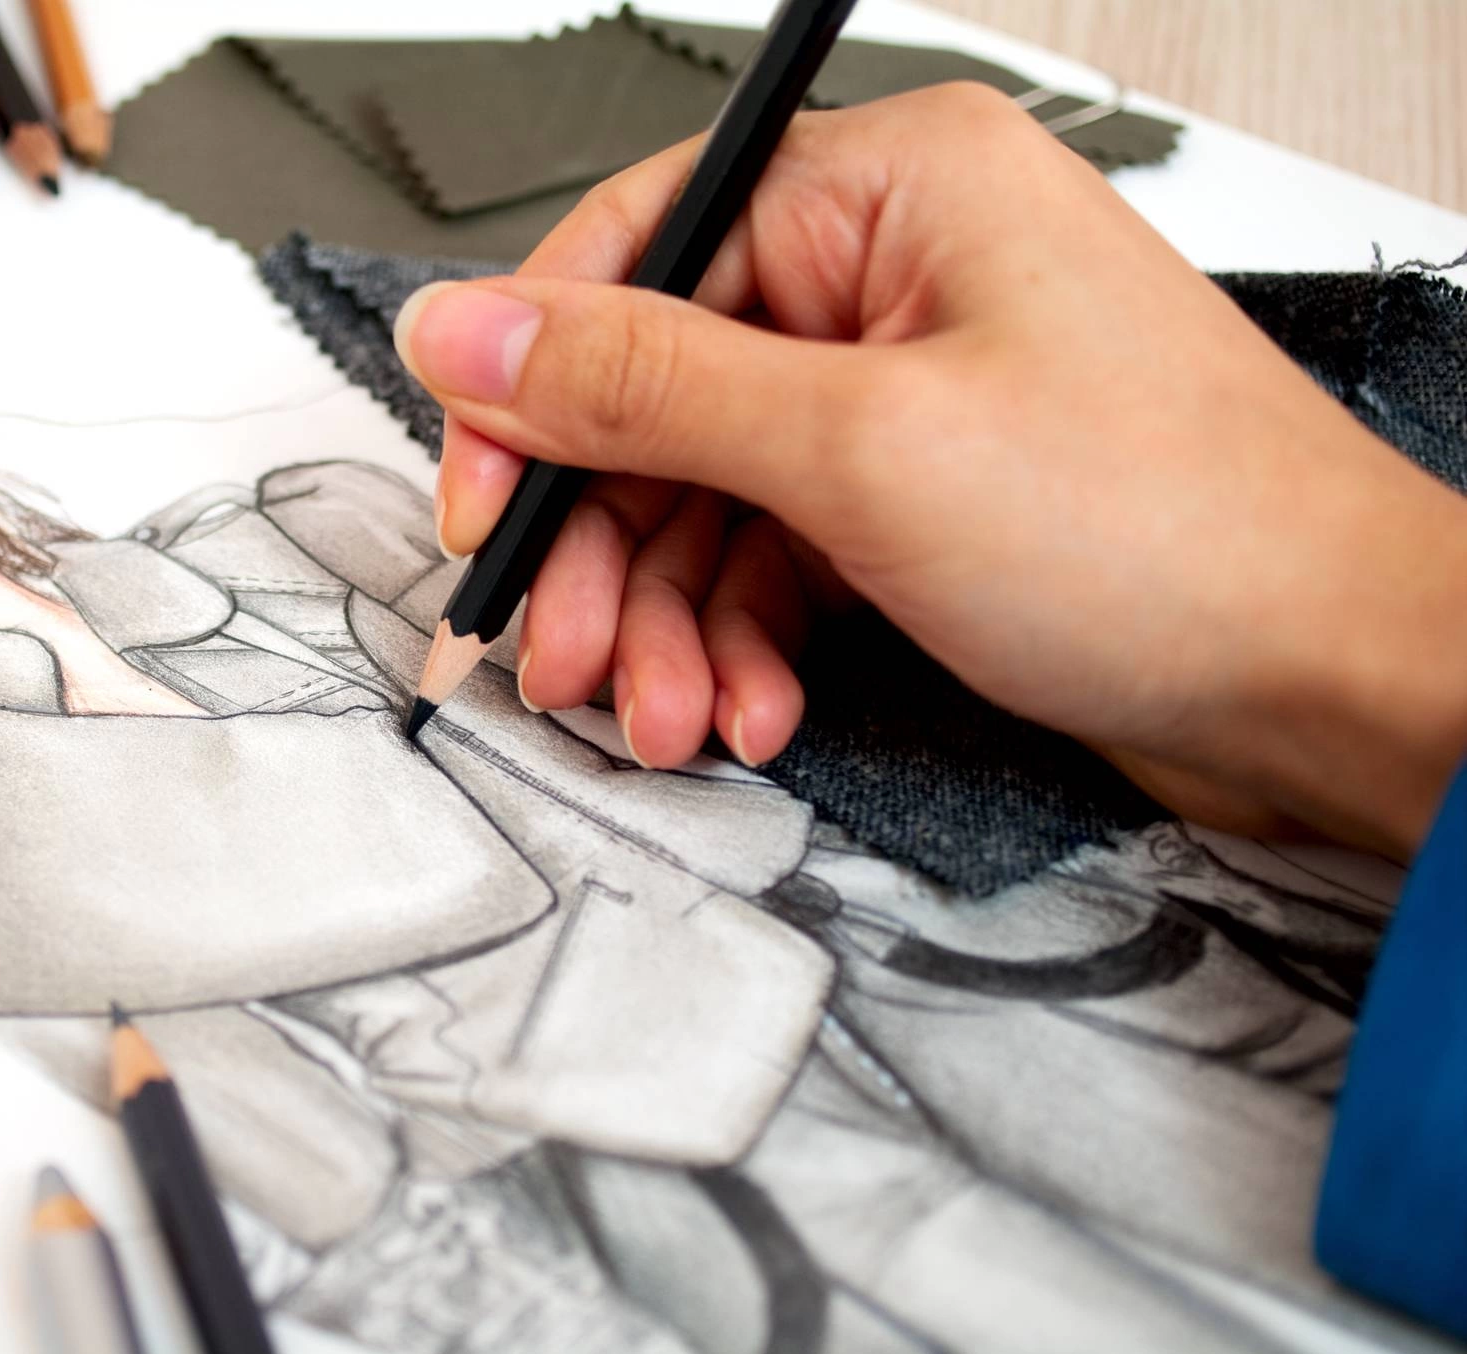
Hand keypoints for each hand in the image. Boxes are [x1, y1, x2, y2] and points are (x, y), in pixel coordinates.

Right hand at [393, 83, 1466, 857]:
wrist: (1337, 688)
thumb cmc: (1175, 535)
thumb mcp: (859, 450)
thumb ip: (639, 387)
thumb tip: (465, 329)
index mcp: (890, 193)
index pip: (636, 253)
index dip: (534, 390)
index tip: (481, 504)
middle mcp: (893, 278)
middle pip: (659, 399)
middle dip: (606, 550)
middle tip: (566, 655)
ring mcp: (909, 395)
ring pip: (708, 498)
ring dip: (670, 620)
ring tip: (672, 712)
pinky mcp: (922, 500)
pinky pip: (776, 557)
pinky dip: (746, 642)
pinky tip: (754, 708)